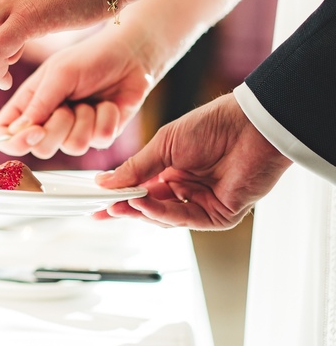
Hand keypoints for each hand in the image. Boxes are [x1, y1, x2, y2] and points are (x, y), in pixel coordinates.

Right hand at [0, 32, 152, 159]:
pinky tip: (108, 104)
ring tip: (90, 100)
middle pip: (38, 149)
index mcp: (27, 104)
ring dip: (85, 121)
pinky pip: (97, 142)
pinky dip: (105, 119)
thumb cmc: (90, 58)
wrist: (131, 56)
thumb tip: (19, 131)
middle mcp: (46, 122)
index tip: (34, 131)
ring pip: (71, 147)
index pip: (2, 134)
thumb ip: (39, 103)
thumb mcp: (60, 74)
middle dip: (57, 128)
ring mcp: (72, 131)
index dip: (12, 141)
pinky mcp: (98, 136)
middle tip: (68, 106)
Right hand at [95, 93, 291, 228]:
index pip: (141, 190)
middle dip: (126, 209)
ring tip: (121, 204)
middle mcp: (187, 189)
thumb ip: (135, 168)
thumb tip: (105, 182)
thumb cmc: (211, 126)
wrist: (250, 126)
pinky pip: (185, 219)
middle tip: (104, 210)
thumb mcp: (162, 145)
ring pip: (165, 217)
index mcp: (173, 170)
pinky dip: (161, 213)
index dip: (118, 197)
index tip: (96, 203)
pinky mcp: (219, 215)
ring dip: (141, 211)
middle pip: (150, 208)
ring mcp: (203, 203)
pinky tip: (143, 203)